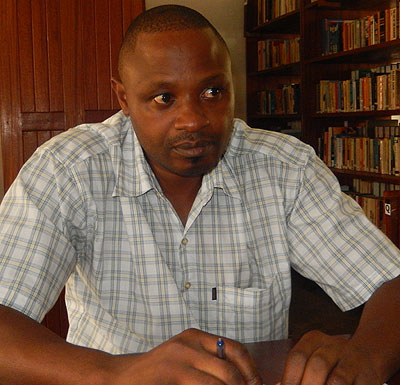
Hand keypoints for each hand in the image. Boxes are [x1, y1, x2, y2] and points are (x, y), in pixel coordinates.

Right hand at [107, 328, 263, 384]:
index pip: (236, 349)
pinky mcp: (174, 370)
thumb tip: (238, 379)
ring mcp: (181, 355)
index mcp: (196, 336)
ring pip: (222, 379)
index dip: (250, 371)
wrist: (120, 377)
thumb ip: (207, 364)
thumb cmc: (156, 374)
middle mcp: (191, 341)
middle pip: (232, 367)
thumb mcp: (184, 360)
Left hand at [280, 330, 383, 384]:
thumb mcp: (313, 358)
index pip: (297, 357)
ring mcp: (353, 360)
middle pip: (317, 365)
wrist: (370, 352)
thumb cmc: (332, 361)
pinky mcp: (369, 376)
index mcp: (314, 339)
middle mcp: (334, 345)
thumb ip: (297, 372)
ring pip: (337, 379)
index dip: (289, 378)